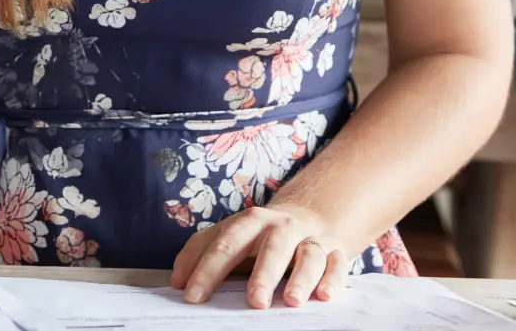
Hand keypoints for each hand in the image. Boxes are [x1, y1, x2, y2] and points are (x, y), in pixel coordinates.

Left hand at [169, 202, 353, 308]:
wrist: (310, 214)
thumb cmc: (260, 235)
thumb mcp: (230, 235)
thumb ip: (201, 252)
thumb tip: (176, 281)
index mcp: (251, 221)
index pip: (226, 243)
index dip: (208, 270)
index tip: (193, 296)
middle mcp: (282, 227)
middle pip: (272, 247)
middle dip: (263, 274)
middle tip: (254, 301)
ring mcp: (311, 239)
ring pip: (309, 255)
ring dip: (301, 277)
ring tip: (292, 300)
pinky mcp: (336, 251)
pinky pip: (339, 265)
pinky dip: (333, 280)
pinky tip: (325, 296)